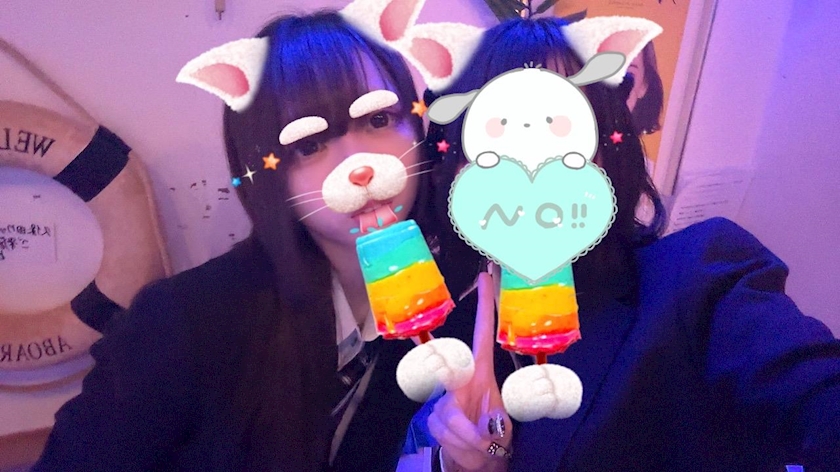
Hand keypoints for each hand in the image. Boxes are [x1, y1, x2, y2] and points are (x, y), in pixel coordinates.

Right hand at [427, 270, 511, 471]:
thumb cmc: (495, 434)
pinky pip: (443, 430)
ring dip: (468, 437)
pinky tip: (467, 447)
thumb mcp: (503, 426)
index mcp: (482, 371)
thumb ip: (492, 423)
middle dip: (462, 404)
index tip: (485, 277)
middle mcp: (460, 379)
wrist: (480, 457)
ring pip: (449, 416)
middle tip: (474, 427)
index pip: (481, 332)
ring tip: (481, 444)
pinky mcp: (433, 417)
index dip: (484, 306)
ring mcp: (443, 398)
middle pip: (447, 374)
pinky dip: (459, 444)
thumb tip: (481, 426)